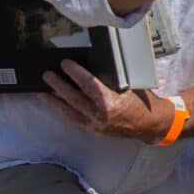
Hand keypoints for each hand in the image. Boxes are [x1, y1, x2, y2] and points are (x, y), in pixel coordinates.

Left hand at [39, 62, 169, 141]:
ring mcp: (96, 125)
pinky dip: (64, 111)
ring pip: (70, 112)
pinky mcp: (94, 130)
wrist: (150, 123)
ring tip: (43, 92)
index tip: (65, 63)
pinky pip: (75, 120)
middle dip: (58, 85)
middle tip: (47, 74)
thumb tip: (89, 68)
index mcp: (110, 102)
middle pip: (74, 98)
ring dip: (55, 101)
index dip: (74, 72)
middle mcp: (100, 115)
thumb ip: (108, 79)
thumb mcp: (127, 85)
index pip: (87, 84)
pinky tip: (56, 105)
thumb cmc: (142, 101)